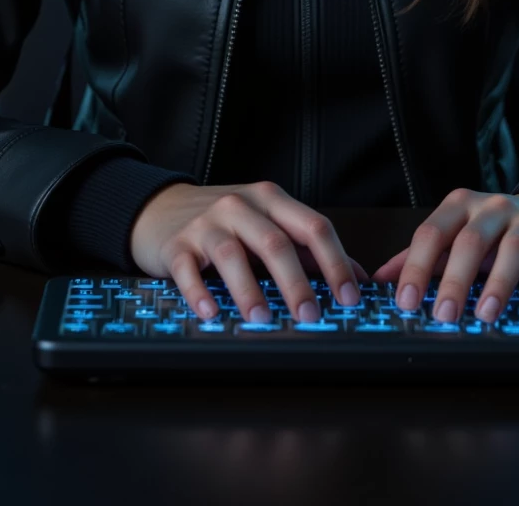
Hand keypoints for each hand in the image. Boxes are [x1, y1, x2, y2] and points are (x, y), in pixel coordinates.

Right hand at [130, 179, 369, 324]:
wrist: (160, 207)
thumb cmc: (222, 220)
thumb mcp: (267, 223)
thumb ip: (308, 249)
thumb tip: (357, 276)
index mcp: (271, 200)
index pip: (313, 226)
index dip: (335, 262)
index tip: (349, 297)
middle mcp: (241, 206)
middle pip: (276, 242)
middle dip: (297, 283)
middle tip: (310, 316)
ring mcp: (207, 223)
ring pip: (233, 255)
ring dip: (249, 290)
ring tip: (261, 319)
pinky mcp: (176, 244)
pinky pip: (188, 270)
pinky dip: (200, 294)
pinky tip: (211, 313)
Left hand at [370, 187, 518, 324]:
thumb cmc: (494, 233)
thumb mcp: (454, 236)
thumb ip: (419, 256)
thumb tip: (379, 280)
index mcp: (460, 206)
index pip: (431, 233)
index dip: (416, 267)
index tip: (406, 300)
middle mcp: (493, 208)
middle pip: (470, 241)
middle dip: (454, 280)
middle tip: (443, 314)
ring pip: (512, 247)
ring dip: (498, 284)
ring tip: (486, 315)